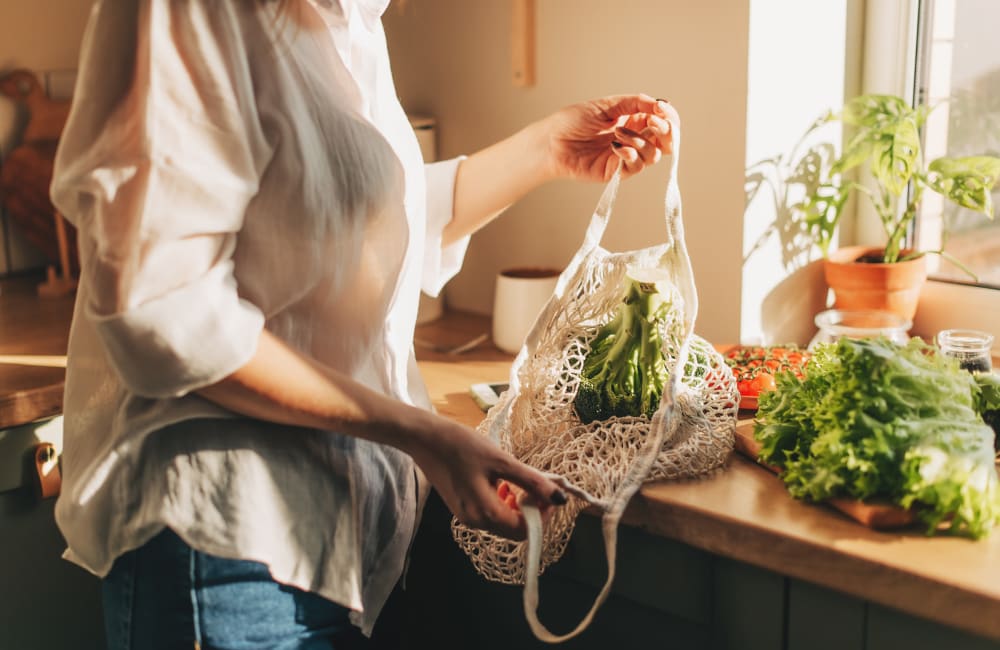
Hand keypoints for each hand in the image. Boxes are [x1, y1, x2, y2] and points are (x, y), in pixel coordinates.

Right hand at [406, 417, 565, 540]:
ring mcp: (467, 517)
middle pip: (515, 530)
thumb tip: (561, 498)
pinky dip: (503, 502)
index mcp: (485, 514)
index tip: (550, 493)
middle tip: (537, 486)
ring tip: (517, 481)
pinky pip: (491, 514)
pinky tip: (501, 482)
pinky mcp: (462, 509)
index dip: (543, 515)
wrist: (425, 438)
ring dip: (517, 506)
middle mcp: (475, 522)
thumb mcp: (502, 461)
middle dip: (532, 511)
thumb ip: (532, 481)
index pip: (525, 530)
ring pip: (504, 522)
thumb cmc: (462, 445)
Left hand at [539, 94, 677, 181]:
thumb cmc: (572, 121)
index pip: (663, 121)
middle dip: (665, 130)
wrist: (551, 142)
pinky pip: (636, 167)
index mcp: (633, 120)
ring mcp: (626, 157)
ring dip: (641, 141)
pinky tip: (616, 146)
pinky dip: (631, 155)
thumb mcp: (606, 105)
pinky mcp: (616, 172)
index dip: (668, 116)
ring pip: (654, 154)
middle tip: (653, 122)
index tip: (661, 108)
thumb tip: (659, 104)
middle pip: (666, 141)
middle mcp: (633, 139)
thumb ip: (634, 103)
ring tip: (618, 133)